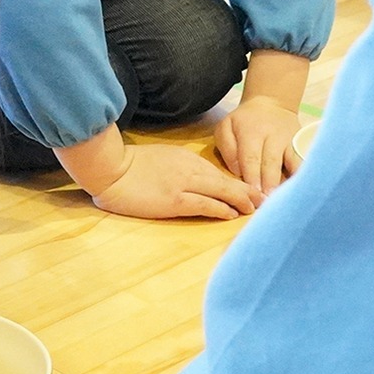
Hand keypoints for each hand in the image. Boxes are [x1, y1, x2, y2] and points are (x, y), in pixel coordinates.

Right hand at [88, 143, 262, 220]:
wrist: (109, 168)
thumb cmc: (126, 165)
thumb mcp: (157, 160)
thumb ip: (174, 168)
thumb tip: (185, 182)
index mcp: (184, 158)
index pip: (216, 172)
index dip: (234, 183)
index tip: (247, 191)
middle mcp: (189, 169)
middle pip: (225, 180)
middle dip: (246, 191)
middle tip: (263, 201)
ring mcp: (183, 184)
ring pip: (221, 191)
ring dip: (241, 201)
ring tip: (256, 210)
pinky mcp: (175, 200)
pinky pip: (206, 204)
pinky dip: (222, 209)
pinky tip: (233, 215)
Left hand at [215, 98, 303, 193]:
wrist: (272, 103)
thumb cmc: (244, 121)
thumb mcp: (226, 127)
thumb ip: (227, 148)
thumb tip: (238, 171)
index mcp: (251, 133)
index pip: (251, 158)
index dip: (253, 177)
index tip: (253, 193)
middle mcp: (272, 137)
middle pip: (271, 162)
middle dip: (269, 183)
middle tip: (268, 202)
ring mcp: (290, 141)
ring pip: (290, 162)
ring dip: (289, 181)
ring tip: (287, 199)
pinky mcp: (301, 144)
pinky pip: (304, 160)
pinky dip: (305, 174)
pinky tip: (305, 188)